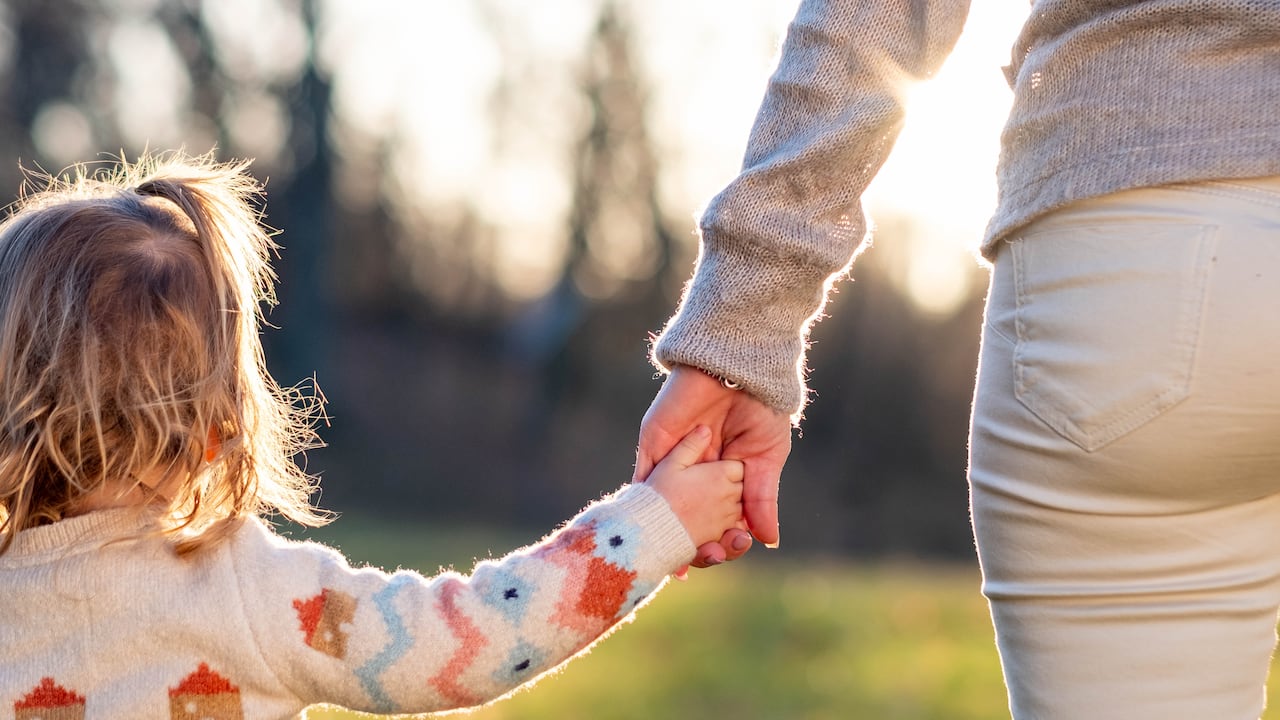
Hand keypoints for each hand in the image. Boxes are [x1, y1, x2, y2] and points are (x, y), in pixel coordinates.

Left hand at [634, 365, 791, 565]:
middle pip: (688, 519)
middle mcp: (695, 476)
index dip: (721, 539)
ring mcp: (672, 462)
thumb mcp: (766, 458)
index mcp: (723, 481)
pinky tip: (648, 525)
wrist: (739, 369)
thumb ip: (762, 498)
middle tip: (706, 555)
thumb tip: (768, 541)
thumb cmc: (760, 410)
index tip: (727, 550)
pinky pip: (644, 479)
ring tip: (675, 552)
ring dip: (668, 530)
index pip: (718, 520)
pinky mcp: (654, 445)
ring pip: (664, 506)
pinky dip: (644, 503)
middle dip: (695, 541)